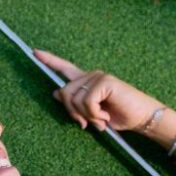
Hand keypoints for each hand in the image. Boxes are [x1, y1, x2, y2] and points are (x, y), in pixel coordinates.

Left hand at [34, 49, 164, 131]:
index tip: (34, 51)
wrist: (141, 118)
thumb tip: (55, 93)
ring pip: (74, 99)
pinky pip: (87, 101)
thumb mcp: (91, 113)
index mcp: (86, 81)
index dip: (50, 60)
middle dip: (72, 113)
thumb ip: (74, 103)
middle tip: (87, 123)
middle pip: (64, 93)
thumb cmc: (118, 116)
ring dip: (86, 116)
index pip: (65, 68)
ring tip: (101, 119)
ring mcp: (98, 77)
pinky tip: (106, 116)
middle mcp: (90, 75)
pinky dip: (94, 114)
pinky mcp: (105, 81)